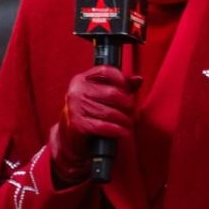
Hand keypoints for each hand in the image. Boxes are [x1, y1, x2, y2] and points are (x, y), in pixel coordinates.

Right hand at [50, 66, 138, 181]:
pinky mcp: (78, 125)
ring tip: (128, 123)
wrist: (70, 137)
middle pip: (111, 93)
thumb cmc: (89, 114)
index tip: (129, 89)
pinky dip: (117, 130)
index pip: (105, 71)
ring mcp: (75, 108)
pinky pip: (104, 126)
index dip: (121, 79)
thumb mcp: (101, 97)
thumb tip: (138, 80)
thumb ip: (120, 87)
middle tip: (131, 111)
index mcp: (82, 80)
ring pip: (110, 112)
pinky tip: (123, 132)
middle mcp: (77, 91)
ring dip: (124, 120)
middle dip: (126, 104)